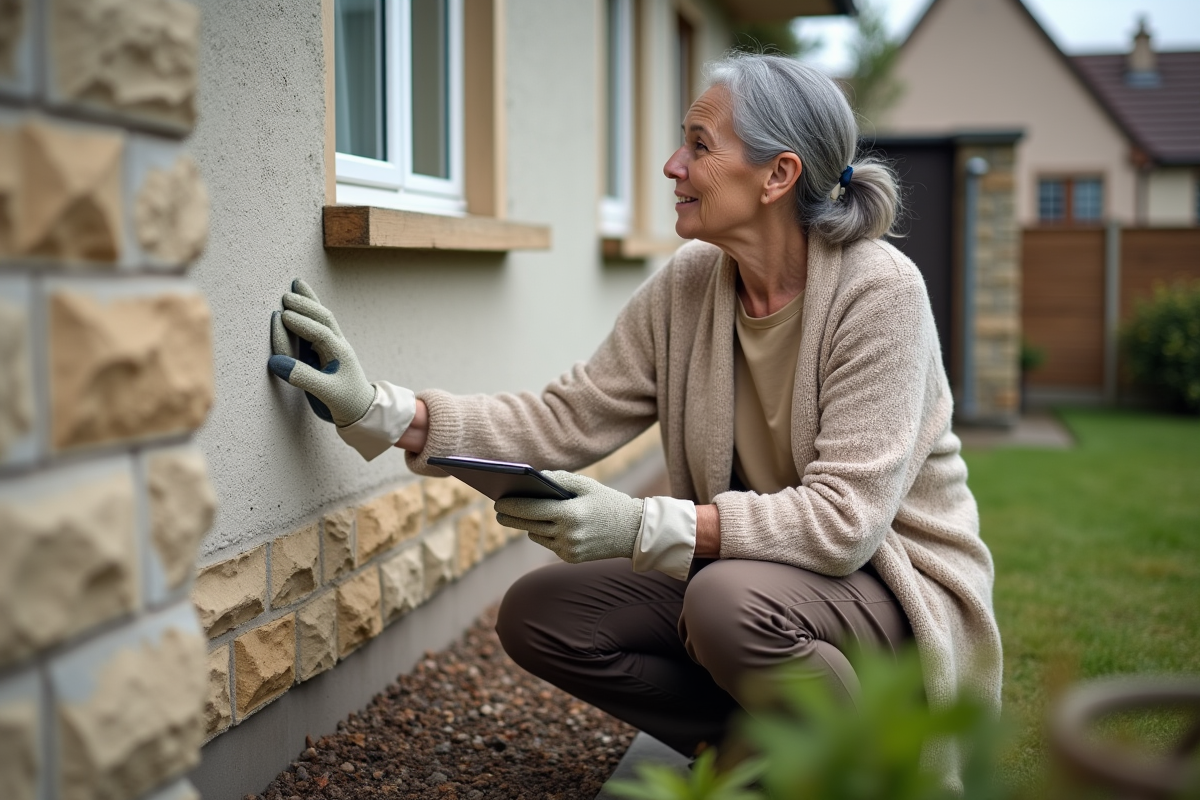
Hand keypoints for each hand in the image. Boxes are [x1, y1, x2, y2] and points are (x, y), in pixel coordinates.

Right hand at [268, 279, 374, 427]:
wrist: (362, 410)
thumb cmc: (346, 402)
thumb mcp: (325, 393)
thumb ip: (302, 377)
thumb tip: (276, 362)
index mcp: (339, 353)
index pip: (320, 333)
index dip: (302, 324)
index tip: (282, 316)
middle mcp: (337, 345)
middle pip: (323, 318)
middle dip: (306, 306)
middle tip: (286, 295)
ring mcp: (333, 346)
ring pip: (322, 318)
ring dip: (309, 302)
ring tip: (296, 284)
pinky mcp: (327, 350)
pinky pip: (318, 326)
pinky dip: (309, 312)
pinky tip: (303, 302)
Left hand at [495, 471, 643, 563]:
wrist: (634, 532)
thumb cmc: (608, 502)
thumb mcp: (587, 485)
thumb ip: (559, 479)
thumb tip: (534, 477)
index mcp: (570, 514)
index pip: (531, 509)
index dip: (511, 506)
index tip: (497, 502)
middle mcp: (567, 534)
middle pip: (529, 525)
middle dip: (512, 517)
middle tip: (499, 511)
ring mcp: (569, 549)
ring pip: (537, 536)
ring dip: (528, 526)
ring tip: (517, 516)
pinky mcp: (571, 558)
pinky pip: (549, 544)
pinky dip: (545, 534)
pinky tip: (542, 526)